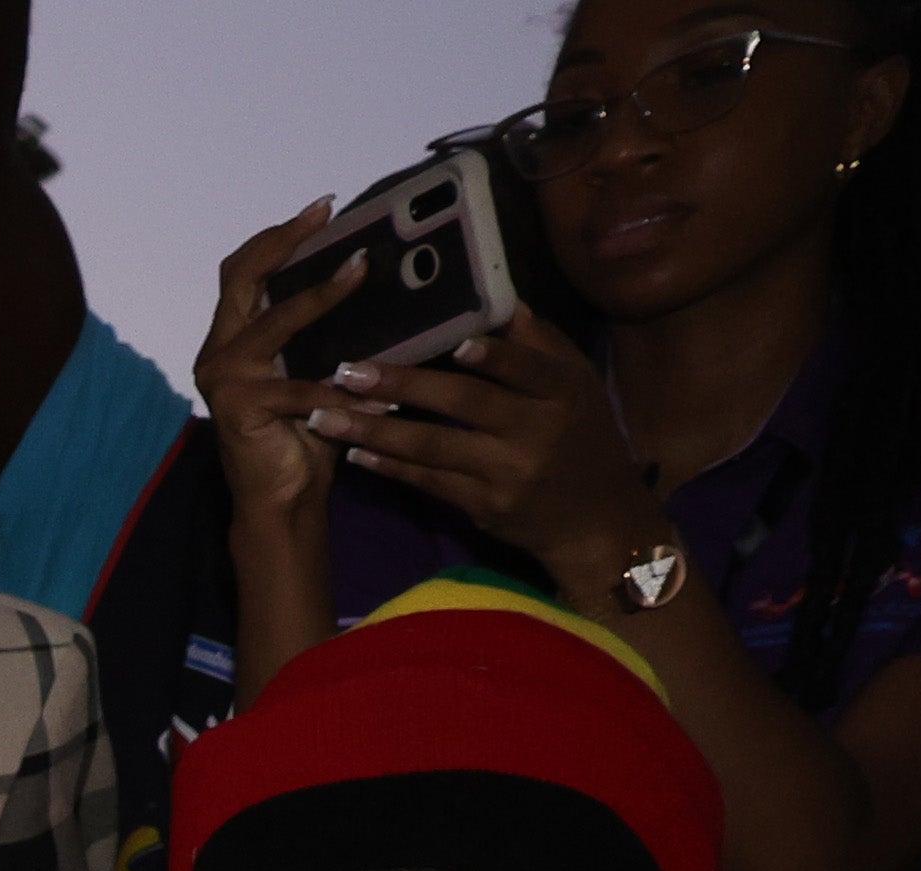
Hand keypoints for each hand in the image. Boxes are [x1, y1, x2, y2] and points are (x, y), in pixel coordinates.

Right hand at [194, 201, 363, 540]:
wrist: (282, 499)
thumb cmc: (305, 434)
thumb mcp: (315, 369)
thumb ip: (324, 332)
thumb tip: (377, 278)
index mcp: (233, 339)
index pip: (243, 271)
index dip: (278, 236)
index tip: (323, 208)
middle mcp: (219, 352)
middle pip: (242, 277)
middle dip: (286, 242)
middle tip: (327, 215)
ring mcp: (224, 379)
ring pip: (274, 321)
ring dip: (321, 295)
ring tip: (361, 272)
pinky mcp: (239, 409)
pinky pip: (299, 388)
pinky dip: (341, 386)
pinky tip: (381, 390)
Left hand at [310, 310, 657, 589]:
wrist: (594, 519)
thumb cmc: (582, 437)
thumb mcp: (576, 386)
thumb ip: (540, 346)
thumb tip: (506, 301)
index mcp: (563, 393)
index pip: (527, 368)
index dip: (495, 356)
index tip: (455, 343)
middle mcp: (536, 431)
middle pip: (465, 404)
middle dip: (403, 386)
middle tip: (349, 373)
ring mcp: (507, 473)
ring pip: (433, 447)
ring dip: (374, 432)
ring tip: (327, 417)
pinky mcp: (483, 506)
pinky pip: (428, 482)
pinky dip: (389, 467)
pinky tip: (354, 453)